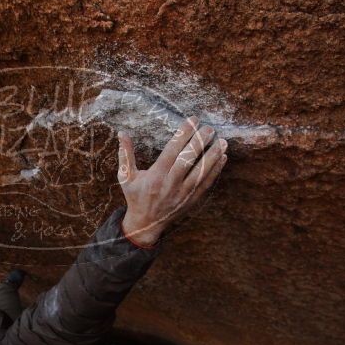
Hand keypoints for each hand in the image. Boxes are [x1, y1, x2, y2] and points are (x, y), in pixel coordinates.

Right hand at [117, 116, 226, 245]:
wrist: (145, 224)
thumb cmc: (135, 197)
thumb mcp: (125, 177)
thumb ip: (125, 154)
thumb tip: (122, 133)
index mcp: (156, 175)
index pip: (172, 150)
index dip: (184, 134)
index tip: (193, 120)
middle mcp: (171, 183)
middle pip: (189, 159)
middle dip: (200, 142)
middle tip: (209, 128)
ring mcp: (183, 192)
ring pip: (201, 171)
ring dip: (213, 155)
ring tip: (222, 141)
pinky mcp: (191, 200)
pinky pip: (206, 183)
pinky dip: (216, 171)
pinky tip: (222, 158)